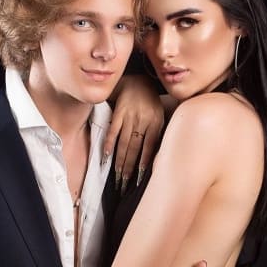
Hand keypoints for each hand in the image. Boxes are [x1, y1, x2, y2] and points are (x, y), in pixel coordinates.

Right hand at [105, 74, 163, 191]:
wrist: (139, 82)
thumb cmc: (151, 104)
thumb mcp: (160, 117)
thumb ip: (157, 135)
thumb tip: (156, 159)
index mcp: (156, 123)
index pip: (149, 149)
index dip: (143, 165)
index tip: (138, 180)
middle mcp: (143, 120)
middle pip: (135, 149)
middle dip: (129, 168)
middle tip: (124, 183)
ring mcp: (130, 116)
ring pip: (124, 143)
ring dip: (120, 161)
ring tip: (117, 176)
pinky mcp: (119, 112)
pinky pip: (113, 130)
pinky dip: (109, 143)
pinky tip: (107, 156)